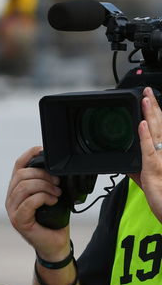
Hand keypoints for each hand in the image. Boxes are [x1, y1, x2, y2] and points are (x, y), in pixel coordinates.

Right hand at [5, 145, 70, 260]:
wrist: (55, 244)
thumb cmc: (53, 221)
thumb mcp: (51, 195)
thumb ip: (47, 182)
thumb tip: (58, 166)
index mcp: (17, 190)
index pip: (18, 166)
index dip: (30, 154)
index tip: (44, 152)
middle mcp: (11, 199)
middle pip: (21, 175)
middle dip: (43, 175)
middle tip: (58, 183)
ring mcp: (12, 210)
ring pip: (24, 187)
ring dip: (45, 187)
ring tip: (57, 194)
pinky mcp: (18, 220)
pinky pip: (28, 202)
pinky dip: (43, 198)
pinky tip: (53, 201)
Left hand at [130, 87, 161, 221]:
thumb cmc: (160, 194)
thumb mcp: (145, 178)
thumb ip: (137, 167)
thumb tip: (126, 162)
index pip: (160, 128)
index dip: (155, 113)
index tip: (148, 99)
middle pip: (160, 125)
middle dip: (153, 107)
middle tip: (147, 90)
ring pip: (156, 132)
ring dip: (149, 115)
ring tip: (145, 100)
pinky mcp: (153, 168)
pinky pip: (148, 149)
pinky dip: (144, 136)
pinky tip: (140, 124)